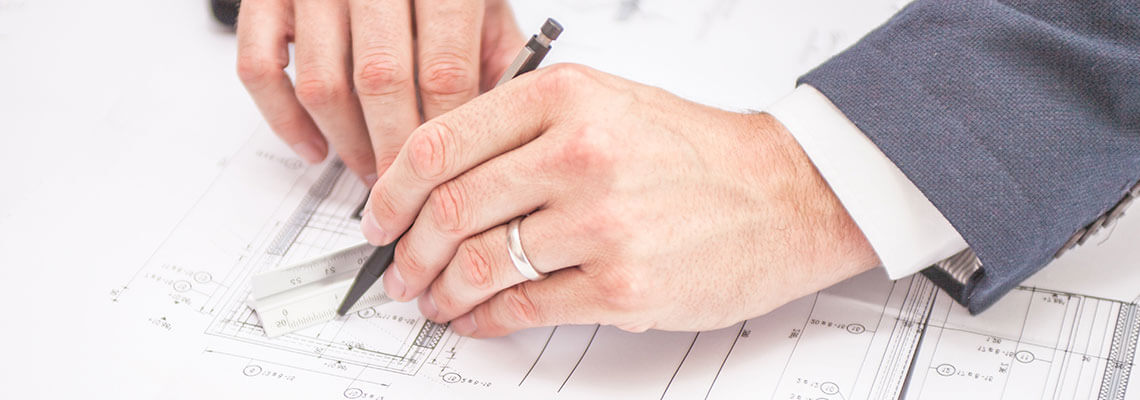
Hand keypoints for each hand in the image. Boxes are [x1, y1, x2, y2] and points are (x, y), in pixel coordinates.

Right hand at [236, 0, 523, 182]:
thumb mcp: (483, 5)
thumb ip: (498, 60)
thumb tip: (502, 135)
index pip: (443, 70)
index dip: (444, 134)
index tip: (449, 176)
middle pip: (380, 81)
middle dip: (393, 151)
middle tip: (407, 191)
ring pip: (320, 83)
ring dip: (346, 144)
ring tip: (371, 173)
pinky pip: (259, 69)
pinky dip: (285, 121)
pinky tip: (316, 148)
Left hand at [362, 64, 880, 336]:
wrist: (787, 193)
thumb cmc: (699, 151)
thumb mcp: (608, 103)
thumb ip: (526, 128)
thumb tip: (444, 176)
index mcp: (566, 99)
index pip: (441, 142)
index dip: (392, 188)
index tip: (379, 214)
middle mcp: (579, 154)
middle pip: (450, 209)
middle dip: (406, 250)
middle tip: (396, 268)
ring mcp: (601, 222)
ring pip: (480, 264)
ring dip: (439, 291)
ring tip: (431, 299)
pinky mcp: (622, 283)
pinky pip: (524, 307)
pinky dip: (484, 319)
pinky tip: (475, 318)